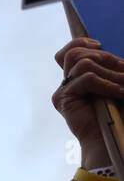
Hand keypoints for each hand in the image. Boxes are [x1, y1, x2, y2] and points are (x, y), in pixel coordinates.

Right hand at [53, 38, 123, 162]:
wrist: (108, 138)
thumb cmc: (116, 112)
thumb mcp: (115, 82)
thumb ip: (109, 67)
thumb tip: (103, 49)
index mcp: (77, 78)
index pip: (69, 51)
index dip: (82, 42)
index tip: (101, 46)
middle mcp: (66, 83)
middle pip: (76, 53)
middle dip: (106, 59)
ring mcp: (63, 92)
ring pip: (82, 63)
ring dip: (109, 72)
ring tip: (123, 85)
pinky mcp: (64, 99)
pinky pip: (86, 78)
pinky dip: (106, 83)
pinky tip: (117, 93)